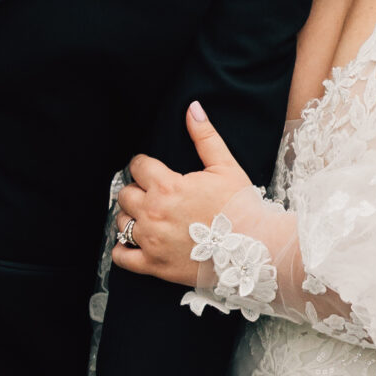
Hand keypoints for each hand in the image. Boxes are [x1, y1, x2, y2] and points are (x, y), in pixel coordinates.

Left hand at [112, 102, 253, 285]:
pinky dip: (122, 249)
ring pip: (120, 222)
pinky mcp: (154, 266)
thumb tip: (193, 109)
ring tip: (148, 218)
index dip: (145, 166)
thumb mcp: (225, 166)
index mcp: (167, 186)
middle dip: (137, 191)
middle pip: (125, 194)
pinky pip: (121, 256)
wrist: (255, 247)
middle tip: (153, 196)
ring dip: (130, 217)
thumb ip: (205, 137)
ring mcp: (151, 241)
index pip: (137, 166)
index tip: (152, 171)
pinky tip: (135, 243)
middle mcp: (153, 213)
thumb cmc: (241, 207)